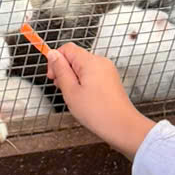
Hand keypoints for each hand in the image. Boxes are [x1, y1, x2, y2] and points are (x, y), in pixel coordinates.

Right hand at [36, 42, 152, 156]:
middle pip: (75, 57)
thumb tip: (53, 54)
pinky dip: (83, 83)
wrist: (122, 126)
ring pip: (82, 67)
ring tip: (73, 96)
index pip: (67, 49)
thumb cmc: (99, 112)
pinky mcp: (110, 79)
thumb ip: (60, 70)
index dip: (55, 61)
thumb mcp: (71, 91)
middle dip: (64, 71)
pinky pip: (92, 74)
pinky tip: (83, 98)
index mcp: (90, 62)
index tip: (52, 75)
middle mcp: (101, 62)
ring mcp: (107, 70)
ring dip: (73, 78)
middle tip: (62, 88)